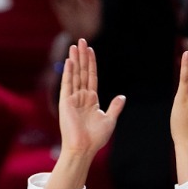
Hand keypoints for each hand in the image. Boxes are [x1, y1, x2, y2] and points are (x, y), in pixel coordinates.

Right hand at [57, 39, 123, 160]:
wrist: (84, 148)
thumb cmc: (96, 138)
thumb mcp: (109, 120)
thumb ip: (115, 107)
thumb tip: (122, 97)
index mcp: (91, 100)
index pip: (91, 76)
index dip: (90, 63)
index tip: (90, 50)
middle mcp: (80, 97)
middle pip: (81, 72)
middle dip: (81, 56)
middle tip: (81, 40)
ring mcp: (72, 99)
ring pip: (74, 75)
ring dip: (74, 59)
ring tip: (74, 45)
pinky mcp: (65, 102)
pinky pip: (67, 84)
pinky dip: (68, 72)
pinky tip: (69, 61)